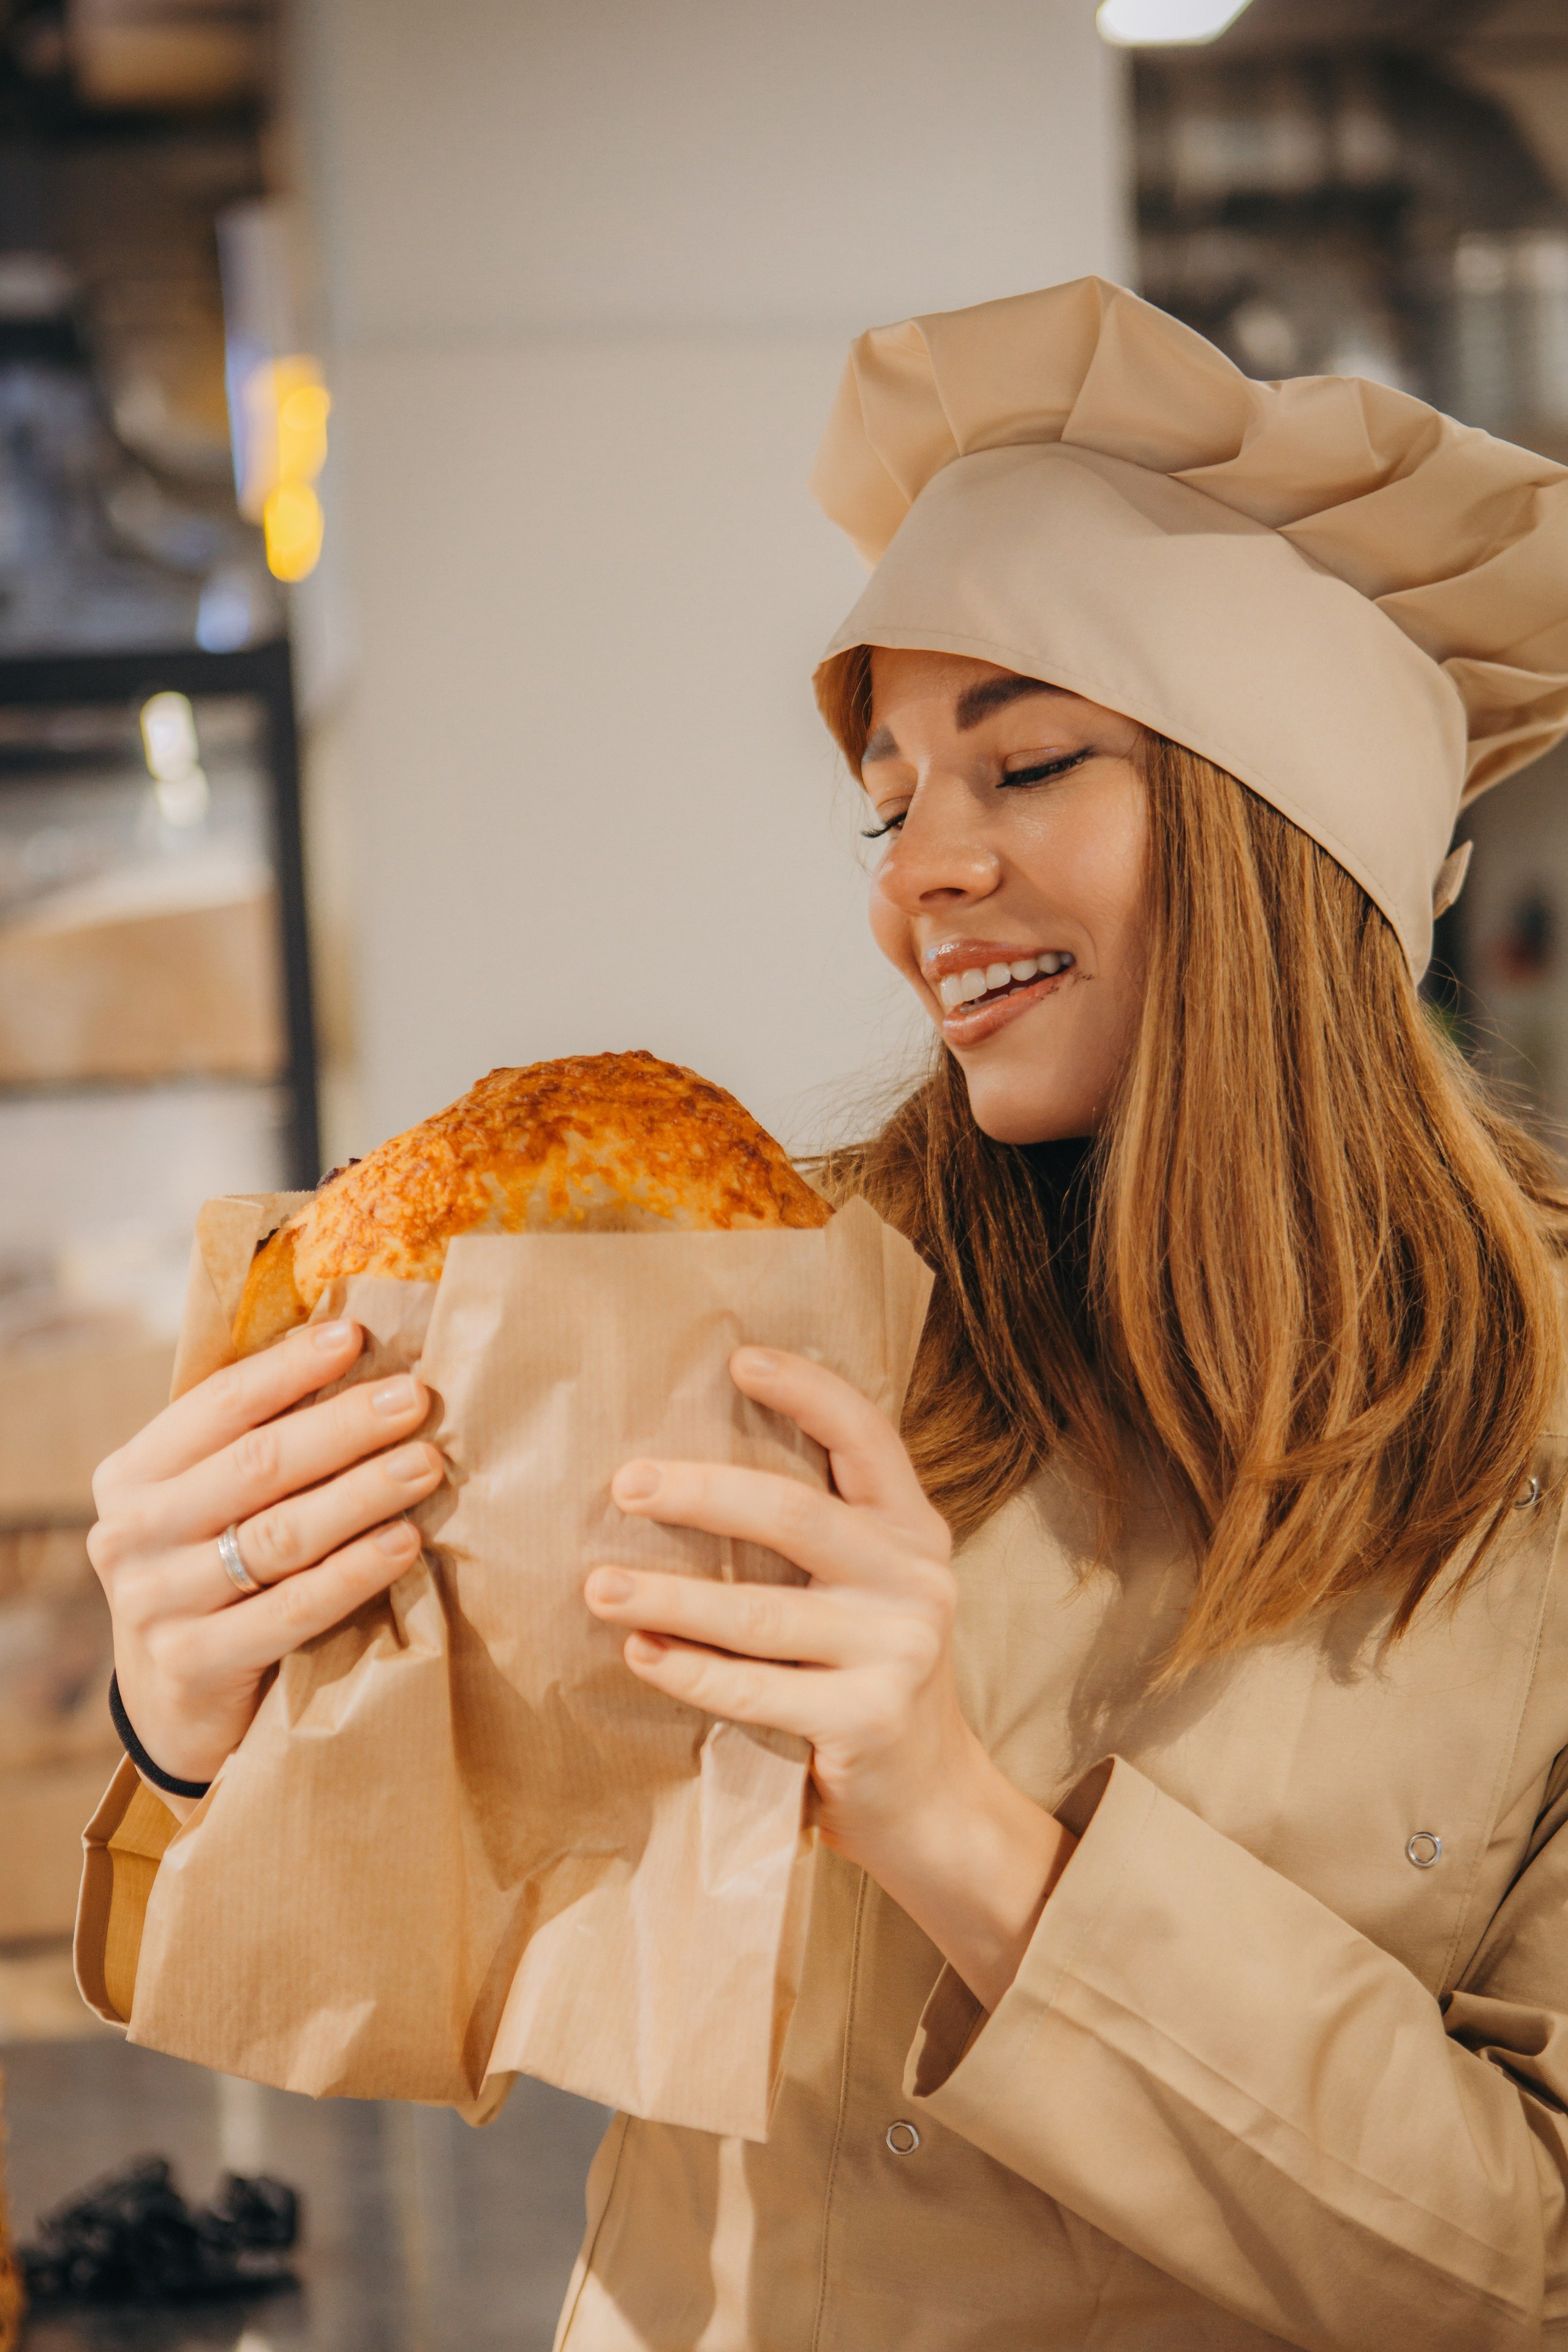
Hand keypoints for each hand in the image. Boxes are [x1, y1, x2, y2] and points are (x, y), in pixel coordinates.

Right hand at [89, 1319, 443, 1810]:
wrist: (177, 1700)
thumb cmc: (215, 1570)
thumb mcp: (210, 1501)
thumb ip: (255, 1442)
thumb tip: (354, 1352)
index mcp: (132, 1474)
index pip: (218, 1404)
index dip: (290, 1368)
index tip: (357, 1336)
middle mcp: (130, 1533)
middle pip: (256, 1465)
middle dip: (344, 1426)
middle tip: (415, 1398)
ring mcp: (155, 1602)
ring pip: (278, 1535)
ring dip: (361, 1493)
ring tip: (427, 1463)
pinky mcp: (193, 1663)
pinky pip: (292, 1608)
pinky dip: (354, 1572)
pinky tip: (405, 1543)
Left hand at [584, 1347, 1072, 2008]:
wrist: (934, 1802)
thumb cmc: (873, 1676)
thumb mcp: (871, 1588)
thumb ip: (821, 1532)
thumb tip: (690, 1465)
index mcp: (914, 1530)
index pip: (867, 1437)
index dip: (807, 1391)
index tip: (737, 1359)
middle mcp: (916, 1579)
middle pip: (795, 1516)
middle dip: (701, 1493)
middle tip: (624, 1484)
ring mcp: (898, 1651)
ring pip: (760, 1613)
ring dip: (669, 1595)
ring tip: (598, 1584)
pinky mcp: (867, 1720)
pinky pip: (755, 1690)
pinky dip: (689, 1671)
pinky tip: (639, 1651)